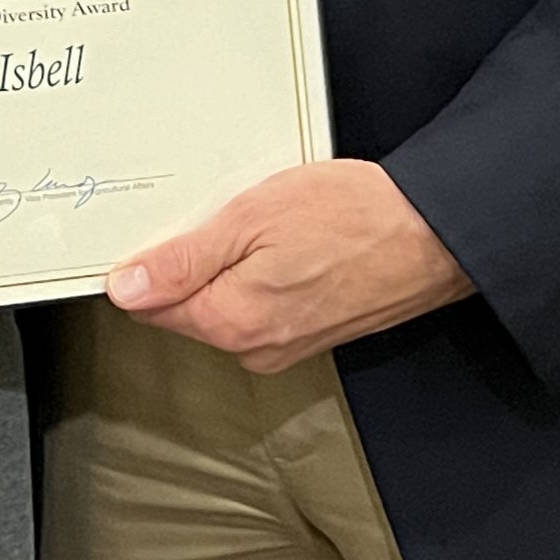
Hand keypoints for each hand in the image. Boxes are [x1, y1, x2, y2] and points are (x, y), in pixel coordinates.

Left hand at [105, 160, 475, 372]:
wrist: (432, 235)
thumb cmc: (353, 217)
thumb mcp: (251, 217)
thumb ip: (183, 259)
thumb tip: (127, 287)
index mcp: (230, 322)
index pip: (150, 304)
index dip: (145, 261)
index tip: (161, 226)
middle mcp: (254, 349)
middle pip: (187, 305)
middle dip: (190, 259)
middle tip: (222, 210)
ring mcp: (285, 347)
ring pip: (225, 304)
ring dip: (228, 264)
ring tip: (263, 221)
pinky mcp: (310, 335)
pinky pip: (261, 306)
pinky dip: (260, 273)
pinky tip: (286, 241)